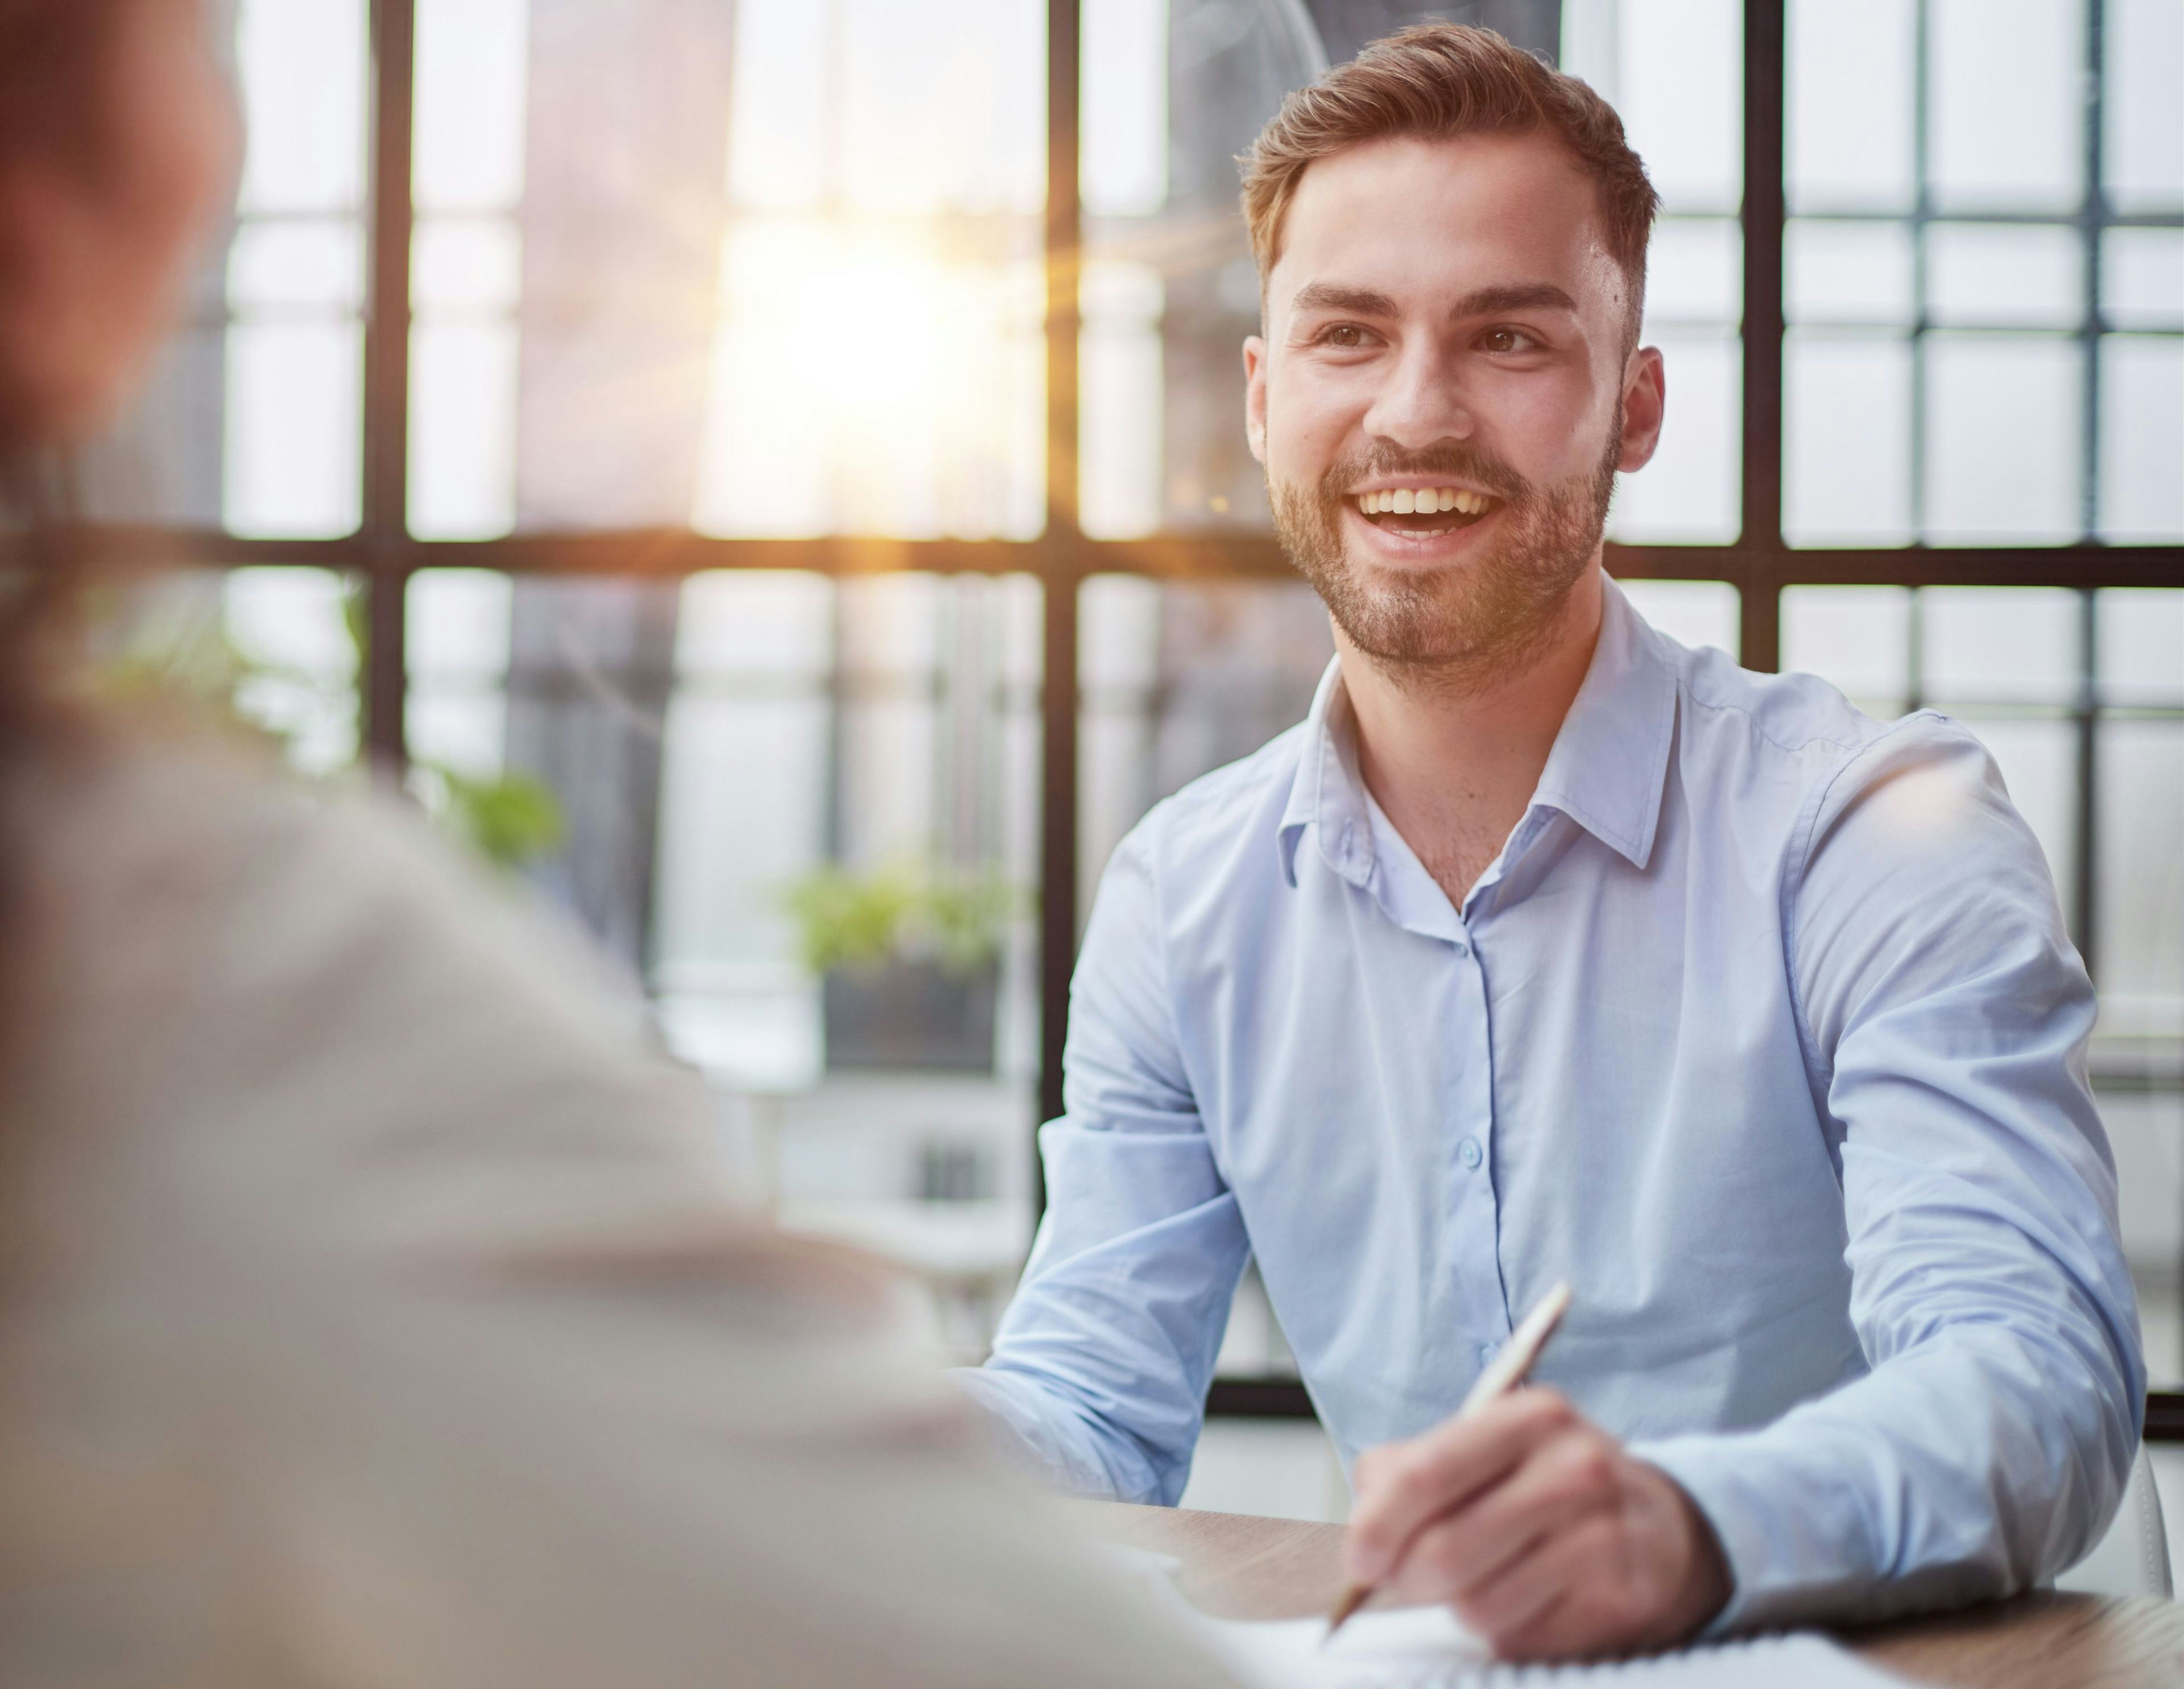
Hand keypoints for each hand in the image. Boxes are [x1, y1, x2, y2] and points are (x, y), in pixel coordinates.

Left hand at [1344, 1388, 1730, 1660]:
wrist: (1657, 1527)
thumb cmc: (1544, 1484)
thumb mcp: (1483, 1449)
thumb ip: (1408, 1471)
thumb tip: (1362, 1527)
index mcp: (1528, 1416)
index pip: (1425, 1474)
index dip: (1377, 1526)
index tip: (1360, 1559)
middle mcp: (1574, 1468)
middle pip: (1445, 1552)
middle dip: (1410, 1578)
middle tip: (1408, 1579)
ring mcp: (1604, 1536)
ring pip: (1479, 1604)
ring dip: (1463, 1605)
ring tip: (1489, 1575)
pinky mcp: (1621, 1599)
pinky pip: (1521, 1637)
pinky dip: (1508, 1629)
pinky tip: (1532, 1597)